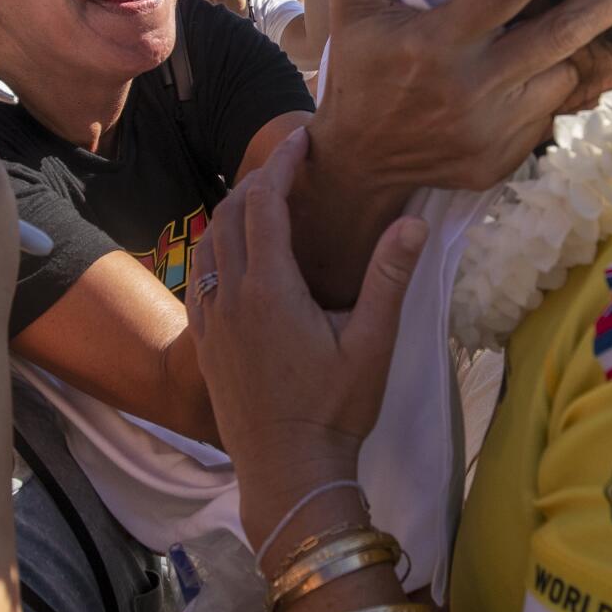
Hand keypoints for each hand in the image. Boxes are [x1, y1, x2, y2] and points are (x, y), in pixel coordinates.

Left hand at [189, 128, 425, 541]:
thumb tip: (413, 221)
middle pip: (230, 214)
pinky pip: (198, 277)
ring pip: (207, 243)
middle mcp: (231, 296)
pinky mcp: (202, 343)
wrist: (288, 471)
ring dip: (232, 212)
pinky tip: (237, 255)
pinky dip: (215, 248)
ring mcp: (210, 320)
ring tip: (265, 202)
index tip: (302, 140)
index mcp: (270, 289)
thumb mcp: (373, 343)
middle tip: (290, 167)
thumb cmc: (334, 410)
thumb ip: (390, 277)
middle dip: (257, 181)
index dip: (281, 164)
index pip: (264, 203)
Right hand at [311, 0, 611, 194]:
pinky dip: (545, 84)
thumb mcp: (354, 5)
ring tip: (558, 26)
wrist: (359, 163)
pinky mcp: (507, 156)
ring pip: (561, 71)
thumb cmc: (360, 73)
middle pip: (563, 32)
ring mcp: (495, 127)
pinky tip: (523, 75)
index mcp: (439, 42)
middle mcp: (474, 86)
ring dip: (567, 44)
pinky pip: (547, 109)